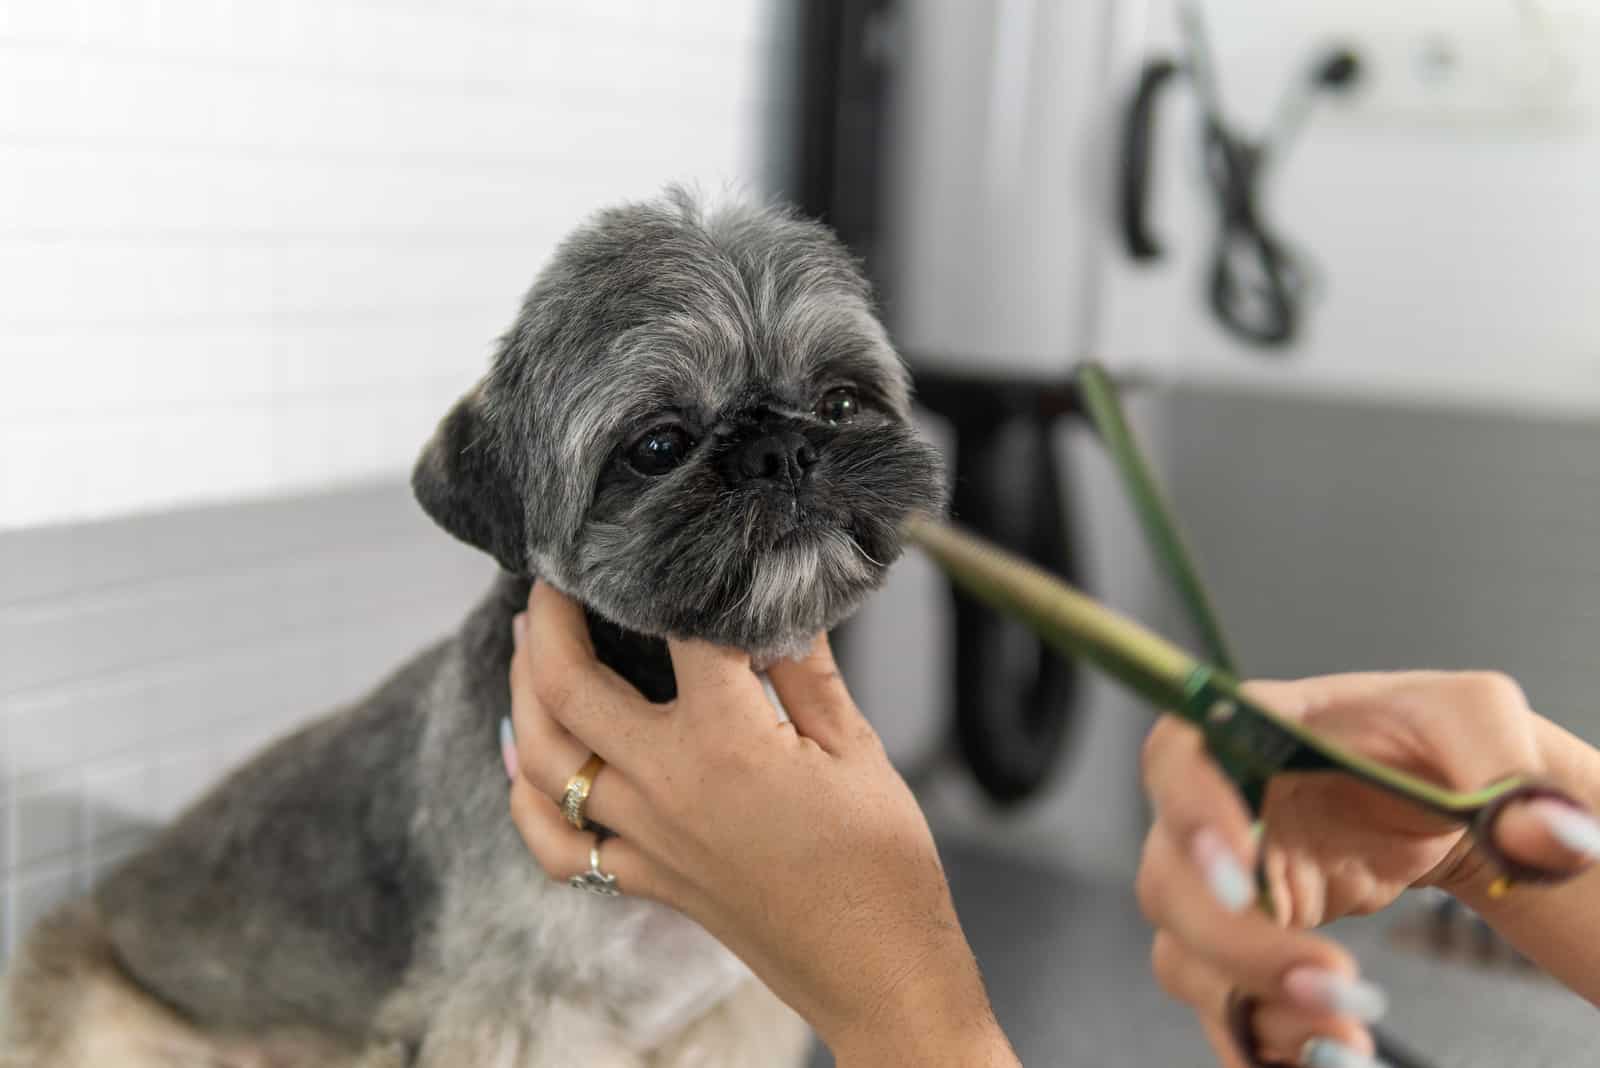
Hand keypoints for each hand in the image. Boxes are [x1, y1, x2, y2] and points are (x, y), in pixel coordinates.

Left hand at [503, 582, 1017, 1066]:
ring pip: (546, 757)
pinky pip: (557, 843)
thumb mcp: (857, 747)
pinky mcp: (645, 880)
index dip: (660, 578)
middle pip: (570, 687)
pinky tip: (523, 762)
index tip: (649, 545)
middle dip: (548, 621)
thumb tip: (774, 600)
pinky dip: (526, 800)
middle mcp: (667, 785)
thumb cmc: (882, 866)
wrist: (878, 972)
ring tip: (526, 644)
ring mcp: (645, 839)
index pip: (672, 630)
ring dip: (522, 693)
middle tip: (549, 578)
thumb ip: (804, 667)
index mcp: (726, 739)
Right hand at [1136, 671, 1598, 1066]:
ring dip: (1251, 1003)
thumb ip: (1504, 765)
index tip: (1239, 871)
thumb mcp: (1476, 718)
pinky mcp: (1249, 942)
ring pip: (1184, 951)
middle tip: (1322, 981)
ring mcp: (1226, 881)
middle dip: (1234, 943)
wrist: (1445, 803)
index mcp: (1254, 730)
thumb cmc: (1434, 739)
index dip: (1189, 811)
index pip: (1180, 755)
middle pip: (1169, 877)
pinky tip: (1324, 1054)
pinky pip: (1224, 1000)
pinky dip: (1261, 1039)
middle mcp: (1218, 806)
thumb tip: (1542, 835)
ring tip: (1344, 1040)